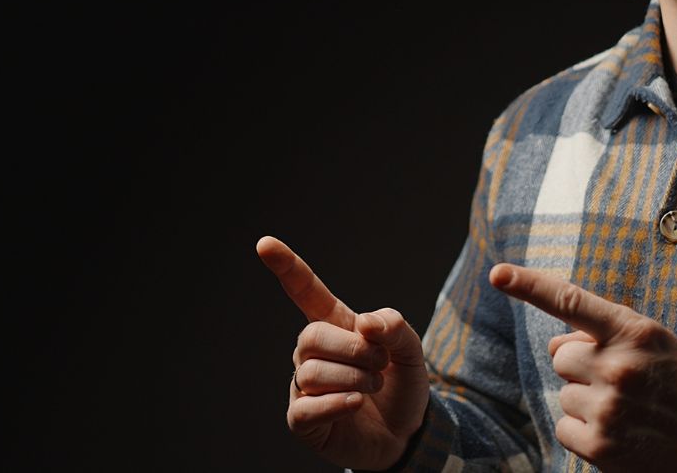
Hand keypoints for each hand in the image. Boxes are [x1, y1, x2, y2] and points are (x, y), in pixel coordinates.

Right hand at [257, 235, 429, 469]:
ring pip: (311, 372)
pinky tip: (355, 405)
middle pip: (312, 336)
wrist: (409, 434)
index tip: (265, 243)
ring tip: (372, 389)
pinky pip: (305, 408)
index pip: (306, 291)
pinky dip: (335, 404)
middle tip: (381, 364)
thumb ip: (395, 327)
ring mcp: (304, 387)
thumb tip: (366, 324)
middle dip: (355, 350)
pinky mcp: (303, 421)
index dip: (287, 267)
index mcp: (335, 325)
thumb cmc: (401, 384)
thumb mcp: (412, 350)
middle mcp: (312, 352)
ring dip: (354, 381)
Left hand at [490, 262, 676, 472]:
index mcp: (636, 332)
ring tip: (629, 411)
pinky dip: (584, 432)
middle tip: (624, 383)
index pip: (572, 302)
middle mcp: (619, 366)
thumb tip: (556, 345)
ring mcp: (608, 406)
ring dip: (587, 401)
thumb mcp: (658, 345)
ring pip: (565, 393)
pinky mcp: (599, 443)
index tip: (498, 274)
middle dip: (583, 367)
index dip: (530, 286)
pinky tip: (619, 434)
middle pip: (562, 356)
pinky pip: (564, 427)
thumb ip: (609, 335)